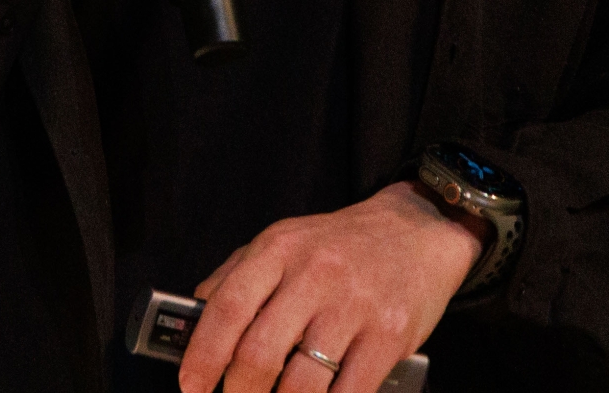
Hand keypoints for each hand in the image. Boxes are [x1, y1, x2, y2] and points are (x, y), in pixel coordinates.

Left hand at [178, 183, 485, 392]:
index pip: (228, 307)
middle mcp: (314, 274)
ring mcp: (354, 306)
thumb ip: (236, 277)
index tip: (190, 386)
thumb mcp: (283, 241)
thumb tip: (195, 323)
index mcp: (279, 249)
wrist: (417, 231)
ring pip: (301, 383)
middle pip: (259, 353)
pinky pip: (349, 392)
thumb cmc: (340, 246)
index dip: (202, 355)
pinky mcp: (390, 336)